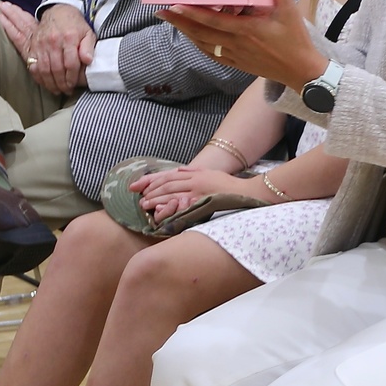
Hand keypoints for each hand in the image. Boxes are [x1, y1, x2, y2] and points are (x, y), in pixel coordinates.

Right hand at [0, 1, 94, 93]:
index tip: (74, 85)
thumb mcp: (88, 33)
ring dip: (50, 83)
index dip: (72, 77)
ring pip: (44, 69)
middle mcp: (54, 41)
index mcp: (69, 38)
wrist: (57, 11)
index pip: (70, 63)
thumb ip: (89, 47)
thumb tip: (88, 60)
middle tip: (66, 91)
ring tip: (57, 90)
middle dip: (62, 83)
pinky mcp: (33, 46)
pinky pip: (34, 66)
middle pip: (56, 69)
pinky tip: (46, 83)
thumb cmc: (75, 25)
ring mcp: (41, 44)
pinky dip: (39, 77)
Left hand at [131, 165, 263, 223]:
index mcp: (195, 175)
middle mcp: (195, 182)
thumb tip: (178, 172)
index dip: (152, 181)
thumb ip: (193, 173)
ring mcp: (199, 192)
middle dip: (152, 191)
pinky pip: (184, 206)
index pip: (168, 177)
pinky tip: (162, 213)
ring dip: (157, 200)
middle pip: (168, 185)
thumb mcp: (209, 174)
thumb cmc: (229, 185)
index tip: (138, 185)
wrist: (247, 193)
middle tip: (139, 198)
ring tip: (145, 206)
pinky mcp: (204, 203)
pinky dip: (171, 209)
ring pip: (173, 194)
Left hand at [159, 0, 326, 93]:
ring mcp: (235, 55)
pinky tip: (191, 38)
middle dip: (179, 22)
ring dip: (185, 32)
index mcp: (248, 29)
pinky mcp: (237, 63)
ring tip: (171, 20)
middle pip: (201, 33)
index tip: (175, 5)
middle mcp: (237, 43)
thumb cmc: (296, 40)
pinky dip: (199, 45)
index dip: (193, 14)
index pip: (214, 21)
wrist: (301, 71)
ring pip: (203, 44)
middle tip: (160, 11)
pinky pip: (212, 54)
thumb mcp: (290, 10)